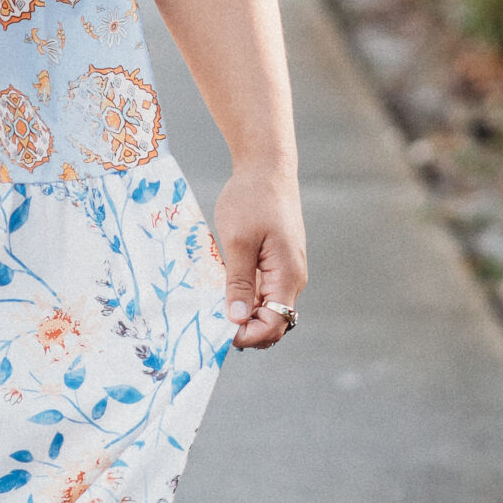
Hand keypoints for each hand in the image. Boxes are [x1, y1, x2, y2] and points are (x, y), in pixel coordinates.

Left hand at [214, 161, 306, 350]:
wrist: (266, 167)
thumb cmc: (252, 198)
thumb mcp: (238, 241)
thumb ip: (239, 282)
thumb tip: (238, 320)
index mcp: (287, 276)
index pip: (274, 325)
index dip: (248, 336)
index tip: (218, 332)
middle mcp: (292, 278)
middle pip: (272, 321)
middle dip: (244, 328)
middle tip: (210, 322)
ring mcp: (285, 270)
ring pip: (266, 306)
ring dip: (242, 312)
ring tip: (211, 306)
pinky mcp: (276, 261)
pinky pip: (262, 288)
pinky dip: (244, 294)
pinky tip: (219, 288)